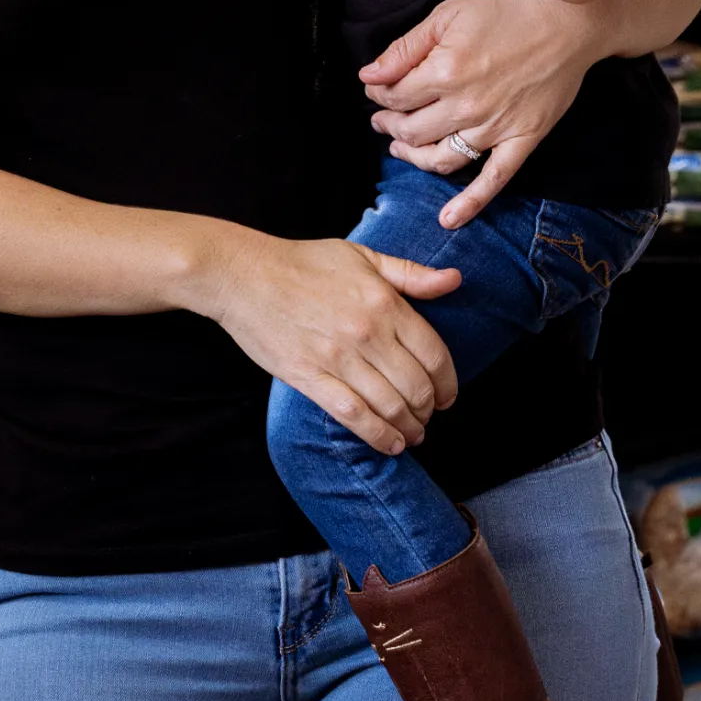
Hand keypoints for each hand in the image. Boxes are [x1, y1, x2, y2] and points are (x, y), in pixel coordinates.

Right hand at [208, 233, 460, 455]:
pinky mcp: (309, 377)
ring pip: (390, 406)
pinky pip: (353, 416)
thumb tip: (455, 281)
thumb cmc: (304, 262)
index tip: (447, 395)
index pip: (434, 354)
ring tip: (414, 433)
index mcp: (384, 303)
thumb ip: (410, 274)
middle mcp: (367, 333)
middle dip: (430, 409)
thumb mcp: (363, 256)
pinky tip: (391, 444)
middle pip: (416, 386)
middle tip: (429, 415)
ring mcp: (338, 358)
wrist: (245, 275)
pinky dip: (378, 436)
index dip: (448, 382)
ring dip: (410, 427)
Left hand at [361, 0, 604, 229]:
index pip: (395, 97)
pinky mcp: (521, 140)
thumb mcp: (448, 15)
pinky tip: (449, 219)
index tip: (377, 89)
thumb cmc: (507, 14)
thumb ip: (405, 48)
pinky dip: (470, 204)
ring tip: (400, 148)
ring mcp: (494, 128)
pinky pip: (493, 180)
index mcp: (444, 72)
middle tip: (383, 119)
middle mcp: (466, 106)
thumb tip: (369, 75)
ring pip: (441, 159)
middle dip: (389, 125)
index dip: (379, 94)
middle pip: (411, 130)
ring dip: (414, 157)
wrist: (568, 23)